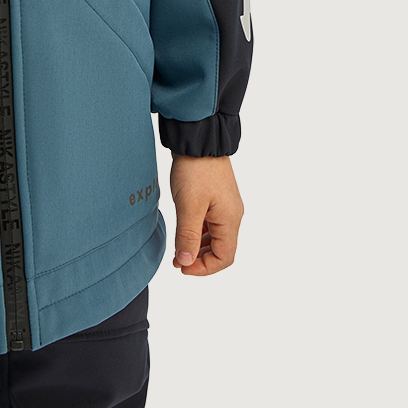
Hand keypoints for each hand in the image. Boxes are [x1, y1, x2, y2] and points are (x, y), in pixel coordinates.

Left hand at [169, 153, 243, 274]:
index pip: (225, 257)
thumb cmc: (196, 169)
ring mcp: (224, 205)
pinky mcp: (215, 197)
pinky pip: (209, 223)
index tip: (183, 268)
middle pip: (221, 249)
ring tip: (178, 249)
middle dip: (200, 259)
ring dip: (197, 246)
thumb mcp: (189, 206)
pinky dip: (197, 232)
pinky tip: (183, 232)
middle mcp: (231, 215)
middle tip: (177, 261)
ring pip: (214, 236)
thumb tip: (185, 262)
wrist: (198, 139)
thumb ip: (187, 236)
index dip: (204, 268)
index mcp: (230, 219)